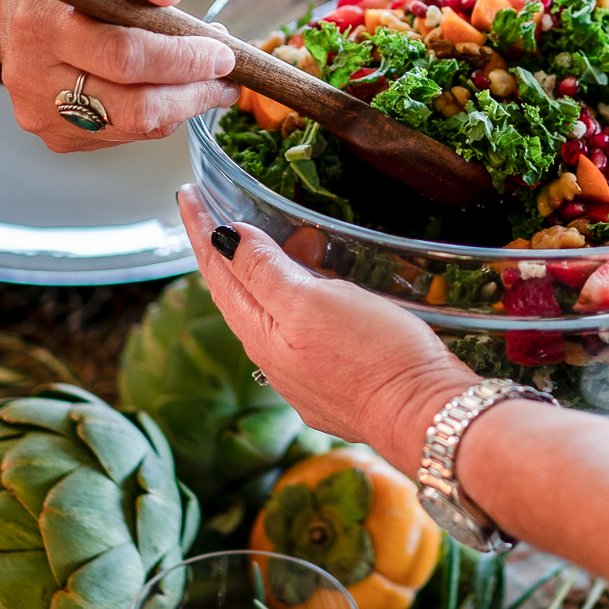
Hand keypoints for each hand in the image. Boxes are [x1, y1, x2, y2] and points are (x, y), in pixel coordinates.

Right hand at [0, 0, 240, 153]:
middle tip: (226, 73)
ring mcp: (41, 113)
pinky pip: (125, 136)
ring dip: (184, 105)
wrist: (19, 3)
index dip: (183, 59)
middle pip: (135, 107)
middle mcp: (32, 77)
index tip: (222, 51)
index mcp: (40, 23)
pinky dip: (158, 115)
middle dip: (194, 92)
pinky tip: (168, 88)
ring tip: (206, 77)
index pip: (125, 56)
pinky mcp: (58, 137)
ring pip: (135, 127)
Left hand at [179, 187, 471, 466]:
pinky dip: (300, 297)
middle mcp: (271, 357)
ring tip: (293, 240)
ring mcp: (300, 373)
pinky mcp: (331, 380)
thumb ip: (265, 271)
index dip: (200, 229)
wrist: (422, 416)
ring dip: (271, 270)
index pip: (217, 272)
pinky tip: (321, 291)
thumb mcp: (311, 302)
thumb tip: (225, 237)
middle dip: (232, 246)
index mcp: (260, 332)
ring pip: (271, 310)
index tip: (187, 193)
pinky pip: (299, 328)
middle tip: (231, 205)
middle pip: (238, 291)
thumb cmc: (372, 356)